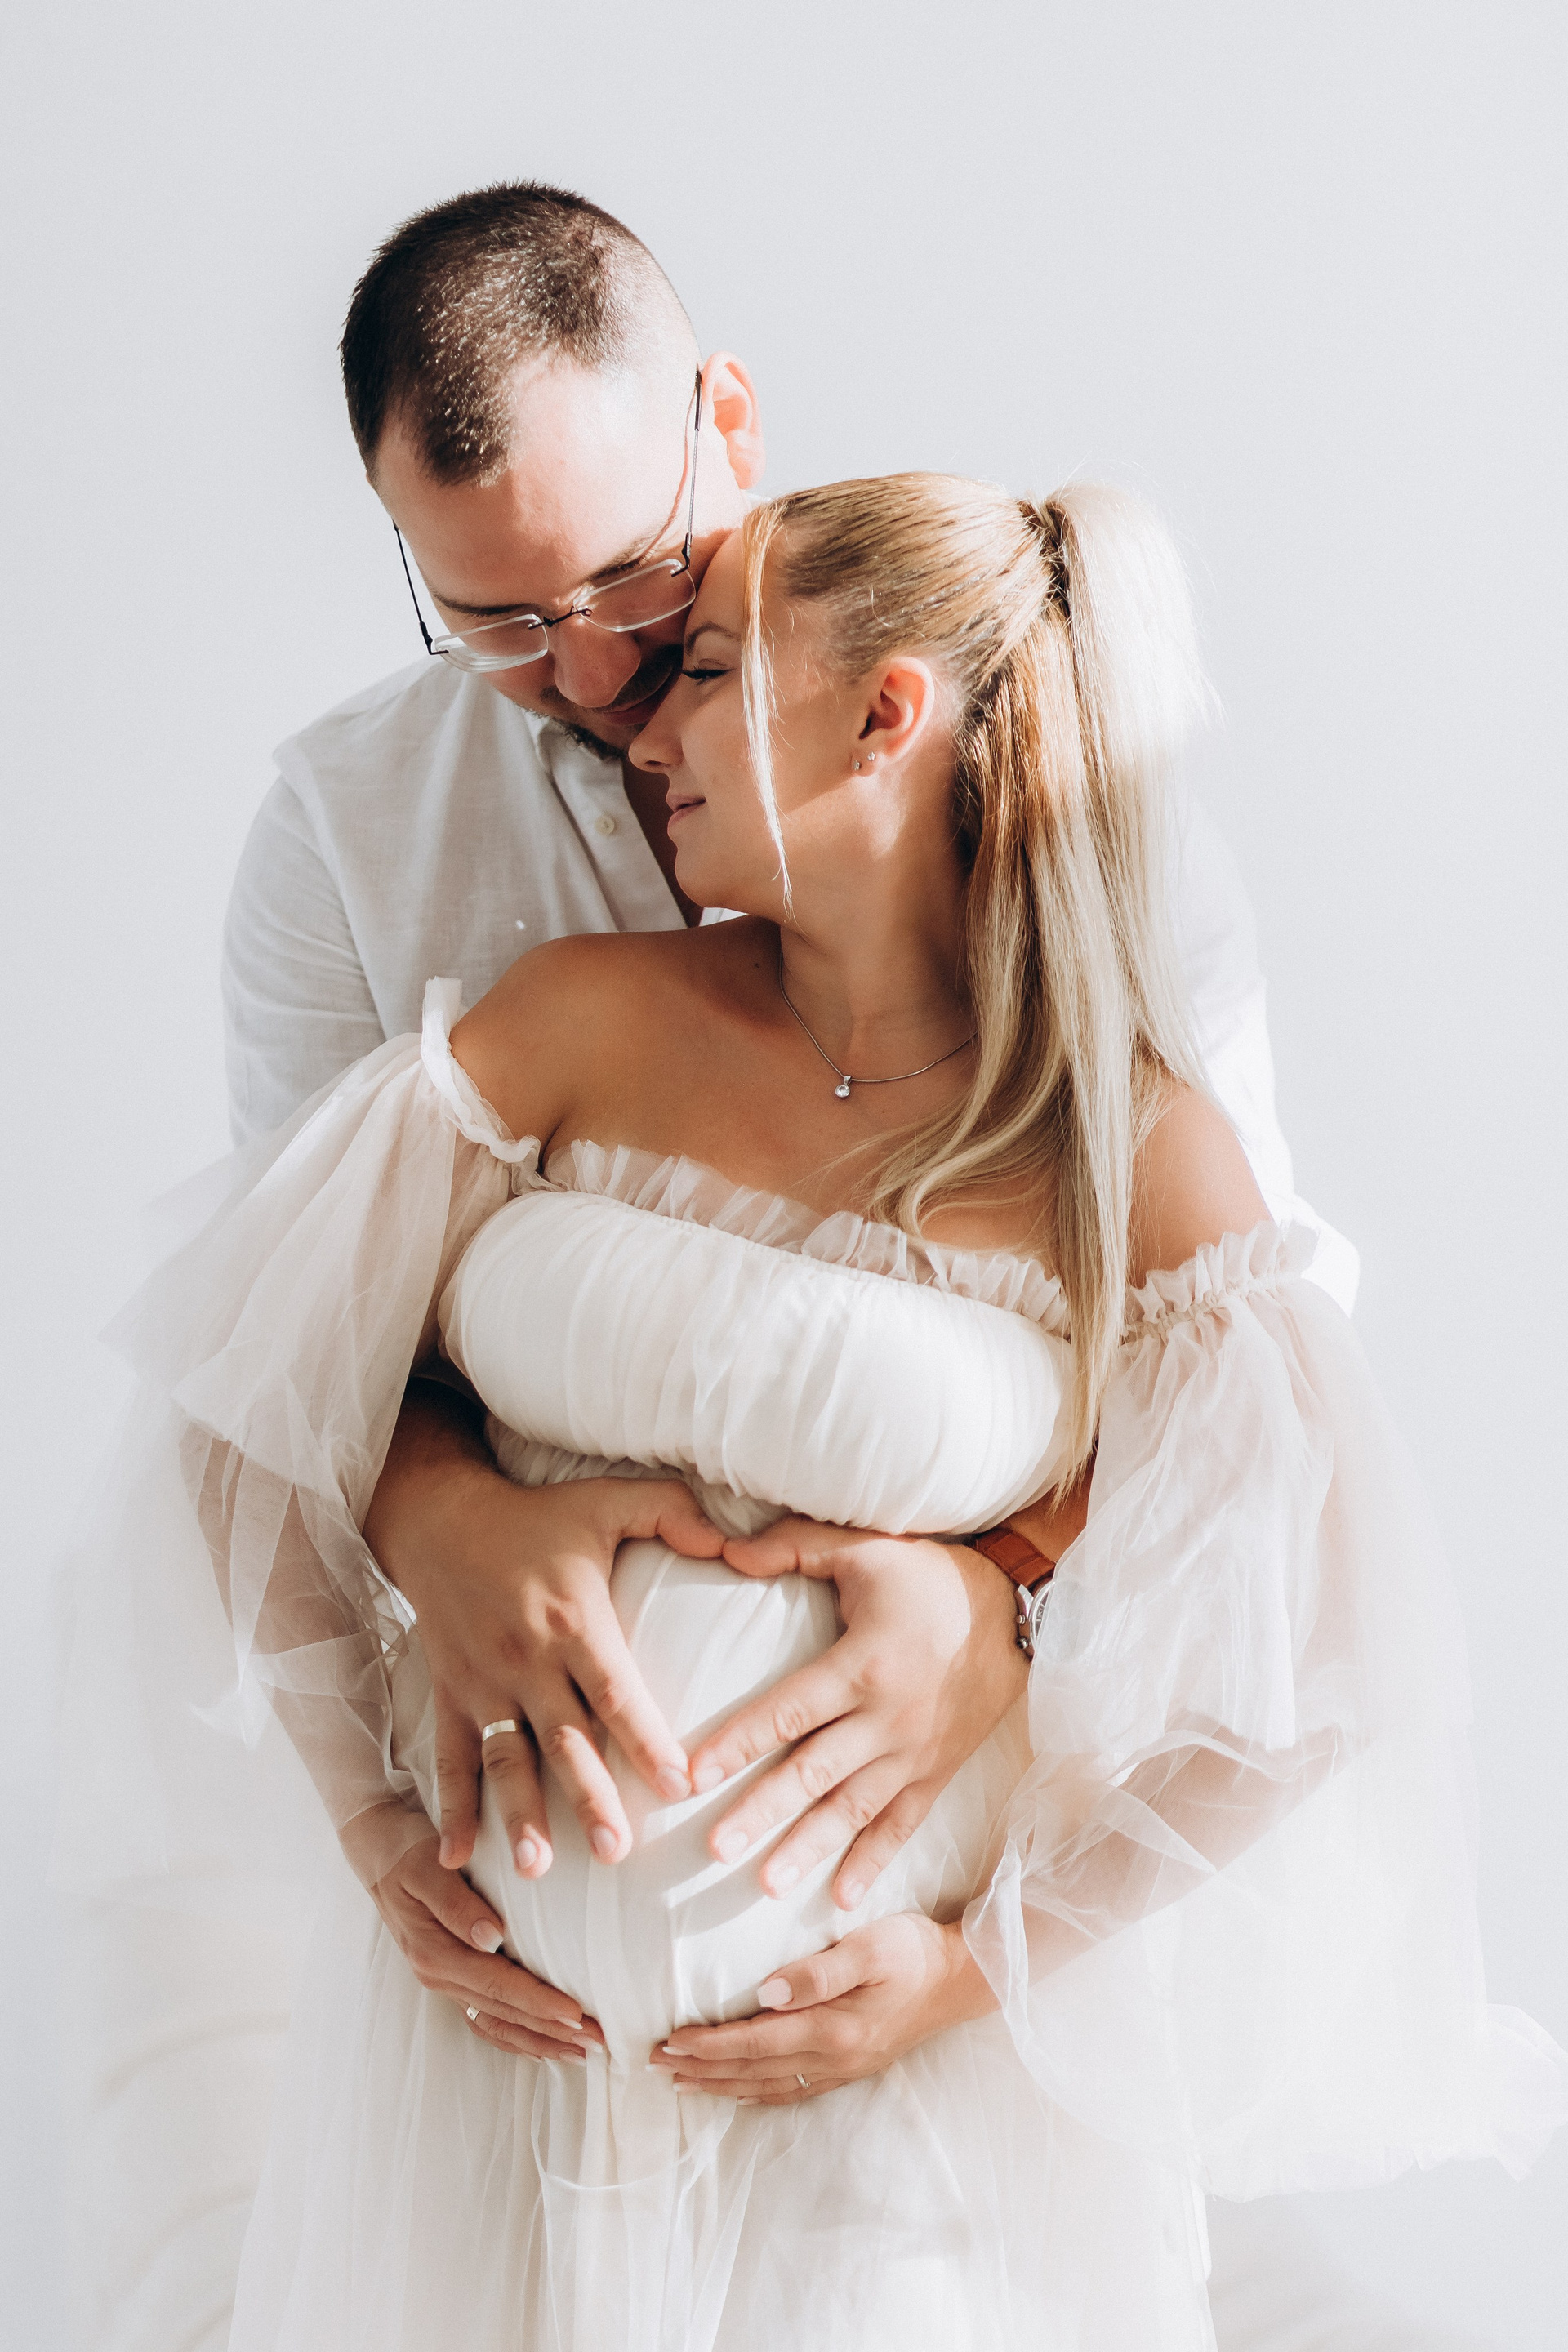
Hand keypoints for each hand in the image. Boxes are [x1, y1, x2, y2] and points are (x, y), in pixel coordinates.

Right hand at [348, 1809, 605, 2060]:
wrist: (380, 1851)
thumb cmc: (410, 1851)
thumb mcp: (427, 1867)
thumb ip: (456, 1903)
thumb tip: (491, 1937)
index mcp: (435, 1952)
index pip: (497, 1985)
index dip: (539, 2002)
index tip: (577, 2013)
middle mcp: (439, 1975)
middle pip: (503, 2012)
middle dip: (550, 2030)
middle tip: (597, 2040)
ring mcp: (444, 1980)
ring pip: (497, 2022)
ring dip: (539, 2040)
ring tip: (581, 2051)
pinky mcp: (451, 1976)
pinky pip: (485, 2018)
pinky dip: (516, 2036)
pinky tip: (543, 2046)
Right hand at [364, 1386, 724, 1875]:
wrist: (440, 1518)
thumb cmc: (539, 1516)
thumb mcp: (609, 1500)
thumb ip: (675, 1514)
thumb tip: (738, 1542)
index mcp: (573, 1619)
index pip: (614, 1689)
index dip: (647, 1739)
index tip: (680, 1787)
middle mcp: (526, 1657)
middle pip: (563, 1738)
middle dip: (589, 1798)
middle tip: (617, 1852)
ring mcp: (482, 1681)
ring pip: (504, 1759)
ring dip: (520, 1816)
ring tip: (536, 1870)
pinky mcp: (449, 1693)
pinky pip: (449, 1757)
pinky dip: (451, 1809)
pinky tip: (456, 1860)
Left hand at [649, 1913, 995, 2102]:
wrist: (961, 1977)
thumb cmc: (913, 1951)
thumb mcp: (869, 1947)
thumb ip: (818, 1971)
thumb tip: (765, 1991)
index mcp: (831, 2029)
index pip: (752, 2041)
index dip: (707, 2045)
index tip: (666, 2042)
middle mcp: (833, 2058)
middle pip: (752, 2070)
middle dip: (701, 2069)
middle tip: (654, 2065)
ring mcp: (844, 2067)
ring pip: (768, 2084)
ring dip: (722, 2084)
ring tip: (682, 2082)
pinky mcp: (854, 2065)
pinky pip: (795, 2088)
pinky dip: (760, 2092)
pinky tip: (742, 2092)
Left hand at [686, 1522, 1025, 1909]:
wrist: (1018, 1611)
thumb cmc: (930, 1577)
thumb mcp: (863, 1549)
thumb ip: (791, 1547)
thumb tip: (723, 1547)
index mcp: (861, 1665)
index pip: (786, 1710)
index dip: (736, 1742)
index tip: (690, 1774)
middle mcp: (886, 1718)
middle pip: (812, 1772)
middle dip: (761, 1812)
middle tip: (714, 1849)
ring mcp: (913, 1752)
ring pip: (853, 1809)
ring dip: (809, 1848)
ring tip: (766, 1885)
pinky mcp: (937, 1770)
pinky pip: (902, 1824)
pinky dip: (874, 1861)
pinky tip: (842, 1898)